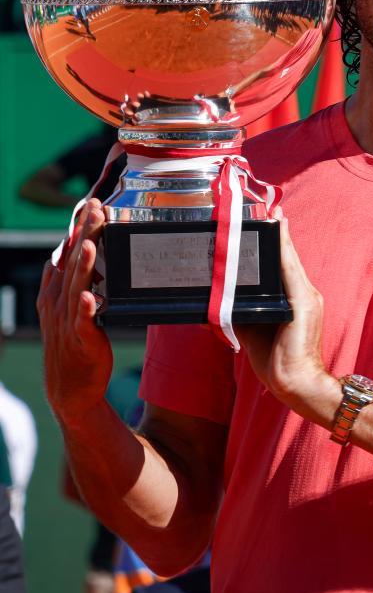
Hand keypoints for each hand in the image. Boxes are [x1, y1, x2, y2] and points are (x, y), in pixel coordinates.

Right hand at [37, 200, 112, 426]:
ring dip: (82, 264)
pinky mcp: (82, 340)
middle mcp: (59, 302)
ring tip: (89, 242)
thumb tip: (64, 254)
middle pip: (72, 262)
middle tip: (95, 207)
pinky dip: (85, 308)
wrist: (70, 389)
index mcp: (57, 292)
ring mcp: (69, 320)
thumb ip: (66, 281)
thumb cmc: (72, 345)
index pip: (67, 253)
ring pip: (76, 286)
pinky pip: (84, 322)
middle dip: (83, 234)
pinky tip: (88, 296)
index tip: (90, 203)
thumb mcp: (66, 307)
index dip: (77, 229)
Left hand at [235, 213, 339, 422]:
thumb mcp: (251, 330)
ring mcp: (306, 296)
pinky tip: (278, 232)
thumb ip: (238, 311)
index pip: (284, 266)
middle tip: (271, 209)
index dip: (277, 244)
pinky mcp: (304, 302)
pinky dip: (284, 249)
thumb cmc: (276, 362)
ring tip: (274, 213)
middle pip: (288, 257)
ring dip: (282, 235)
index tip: (270, 221)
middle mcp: (303, 293)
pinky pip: (291, 270)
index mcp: (293, 300)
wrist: (295, 382)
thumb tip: (214, 301)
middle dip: (280, 233)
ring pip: (290, 259)